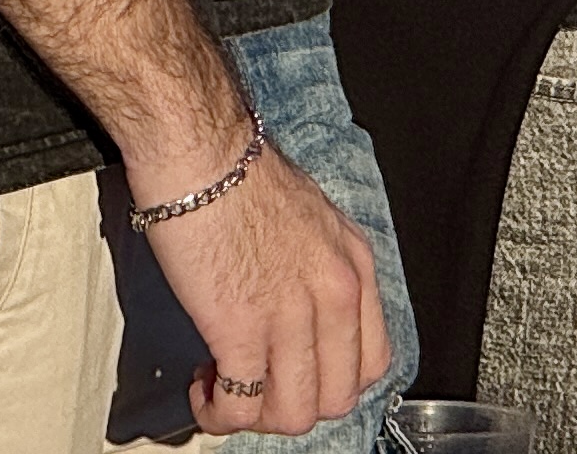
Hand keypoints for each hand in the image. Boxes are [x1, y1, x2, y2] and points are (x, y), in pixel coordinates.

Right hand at [137, 139, 386, 437]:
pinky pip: (240, 406)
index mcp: (356, 268)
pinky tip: (204, 388)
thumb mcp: (315, 227)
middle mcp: (336, 294)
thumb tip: (303, 319)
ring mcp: (293, 314)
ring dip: (256, 417)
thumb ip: (320, 276)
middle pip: (337, 398)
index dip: (332, 384)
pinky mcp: (240, 328)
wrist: (206, 159)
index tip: (298, 378)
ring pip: (294, 413)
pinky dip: (219, 413)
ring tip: (227, 390)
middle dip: (294, 407)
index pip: (373, 361)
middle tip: (259, 392)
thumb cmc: (247, 182)